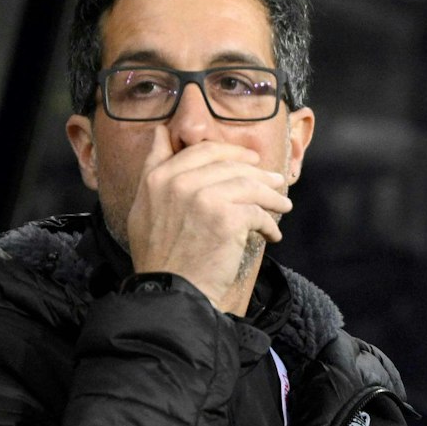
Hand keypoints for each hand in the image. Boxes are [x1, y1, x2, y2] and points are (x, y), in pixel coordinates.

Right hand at [125, 126, 291, 314]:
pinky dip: (270, 224)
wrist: (171, 291)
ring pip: (249, 184)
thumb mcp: (143, 207)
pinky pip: (258, 212)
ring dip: (272, 195)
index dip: (230, 151)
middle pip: (229, 163)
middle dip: (257, 171)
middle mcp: (177, 182)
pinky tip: (272, 235)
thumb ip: (153, 169)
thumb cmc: (161, 256)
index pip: (201, 150)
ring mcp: (203, 198)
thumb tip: (161, 133)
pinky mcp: (227, 218)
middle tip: (275, 179)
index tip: (249, 158)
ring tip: (283, 204)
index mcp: (157, 177)